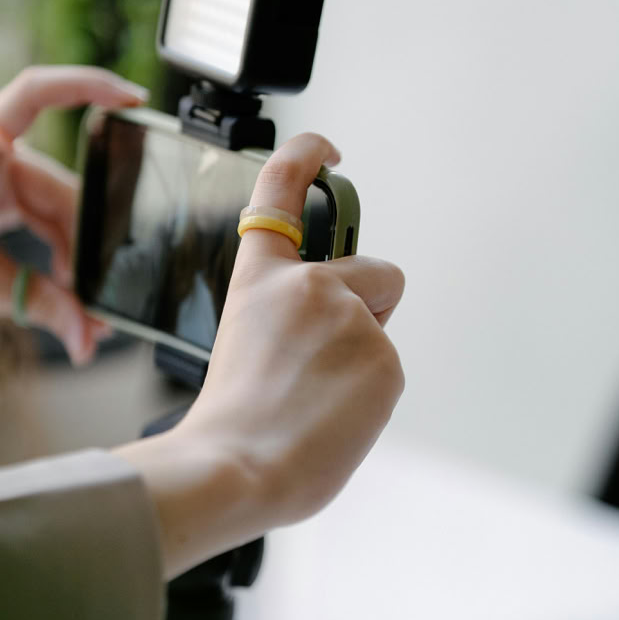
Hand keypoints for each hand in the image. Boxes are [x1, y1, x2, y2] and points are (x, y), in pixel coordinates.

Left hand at [0, 66, 148, 363]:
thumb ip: (42, 306)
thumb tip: (90, 335)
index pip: (37, 95)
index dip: (89, 87)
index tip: (134, 100)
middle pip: (64, 191)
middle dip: (89, 247)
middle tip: (106, 299)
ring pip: (58, 217)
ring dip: (75, 265)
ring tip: (89, 317)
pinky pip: (42, 228)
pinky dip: (57, 264)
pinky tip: (71, 300)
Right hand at [115, 134, 404, 577]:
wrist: (237, 469)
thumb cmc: (229, 423)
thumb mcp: (242, 346)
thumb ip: (284, 321)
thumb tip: (326, 337)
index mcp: (260, 280)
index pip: (280, 189)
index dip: (306, 156)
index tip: (328, 150)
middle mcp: (309, 285)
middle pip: (377, 271)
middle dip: (368, 303)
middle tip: (330, 354)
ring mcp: (350, 318)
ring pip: (382, 326)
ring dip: (362, 354)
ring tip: (318, 398)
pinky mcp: (384, 359)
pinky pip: (389, 367)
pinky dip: (370, 391)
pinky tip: (334, 415)